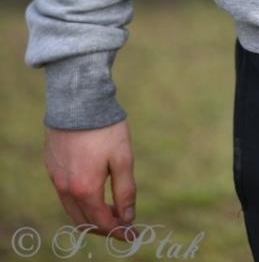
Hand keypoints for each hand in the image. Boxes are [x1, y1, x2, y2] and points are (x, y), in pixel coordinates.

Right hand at [44, 120, 136, 239]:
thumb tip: (127, 217)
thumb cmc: (105, 127)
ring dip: (89, 215)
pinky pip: (63, 192)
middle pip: (84, 221)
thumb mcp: (123, 157)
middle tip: (121, 224)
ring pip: (71, 209)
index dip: (118, 231)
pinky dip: (78, 200)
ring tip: (109, 209)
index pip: (101, 222)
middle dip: (103, 227)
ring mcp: (55, 177)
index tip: (132, 233)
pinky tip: (92, 189)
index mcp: (85, 189)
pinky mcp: (51, 165)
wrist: (78, 99)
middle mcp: (66, 188)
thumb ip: (125, 190)